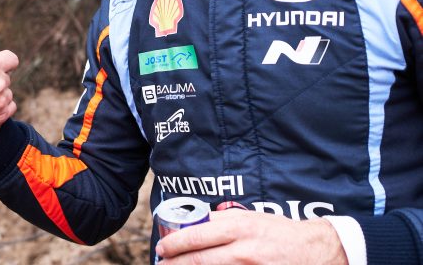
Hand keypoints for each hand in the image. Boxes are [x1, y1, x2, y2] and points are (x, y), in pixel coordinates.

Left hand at [156, 210, 346, 264]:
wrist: (316, 250)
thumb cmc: (278, 232)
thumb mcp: (249, 218)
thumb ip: (221, 220)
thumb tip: (192, 222)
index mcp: (239, 227)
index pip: (197, 236)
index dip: (174, 244)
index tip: (162, 248)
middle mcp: (244, 249)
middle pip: (199, 259)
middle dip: (175, 264)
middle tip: (162, 264)